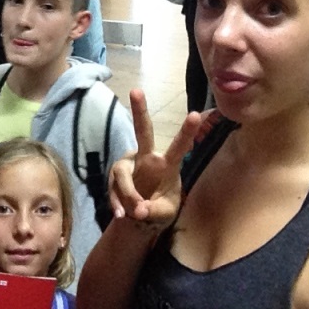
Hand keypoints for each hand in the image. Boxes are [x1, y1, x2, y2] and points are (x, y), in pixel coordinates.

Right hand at [109, 89, 201, 232]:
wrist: (140, 218)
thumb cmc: (160, 208)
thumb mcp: (165, 214)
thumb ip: (154, 211)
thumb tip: (139, 210)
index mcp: (167, 165)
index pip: (178, 146)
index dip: (187, 132)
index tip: (196, 114)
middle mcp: (146, 157)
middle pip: (143, 131)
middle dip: (140, 111)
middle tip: (136, 90)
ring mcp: (128, 164)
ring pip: (122, 173)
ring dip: (127, 195)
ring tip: (133, 214)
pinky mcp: (116, 175)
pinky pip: (113, 188)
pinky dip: (116, 203)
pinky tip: (120, 216)